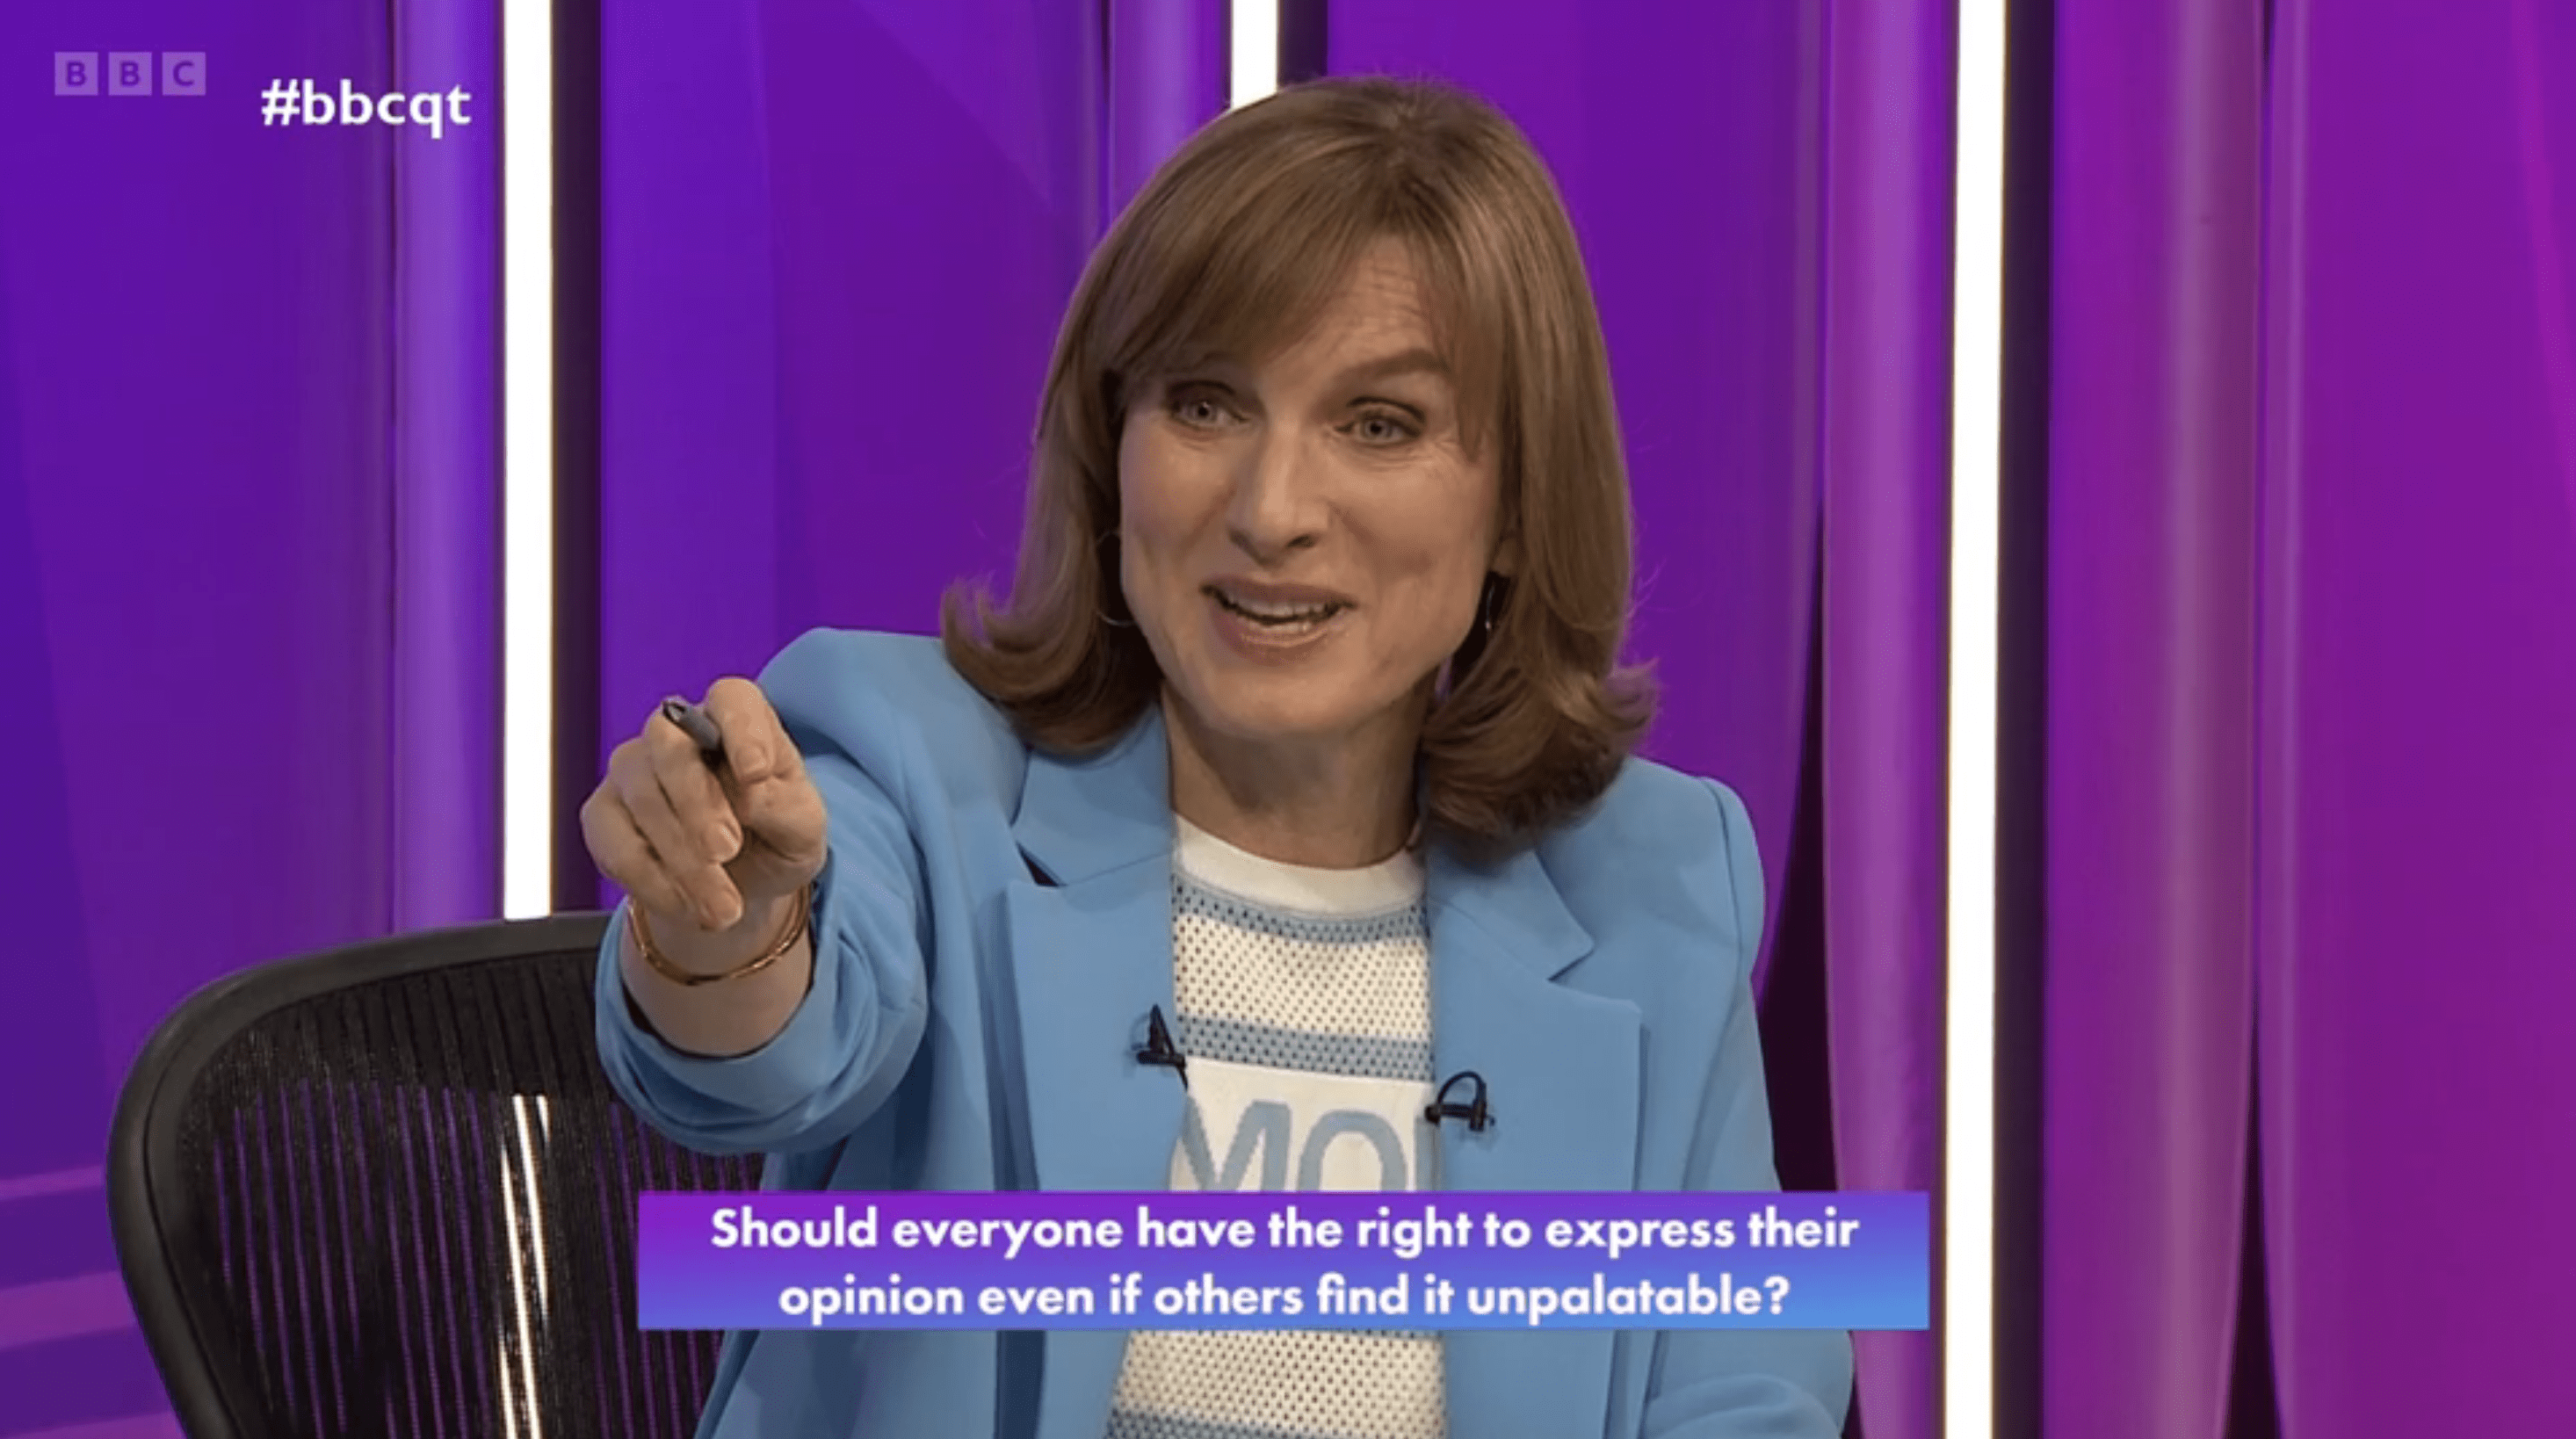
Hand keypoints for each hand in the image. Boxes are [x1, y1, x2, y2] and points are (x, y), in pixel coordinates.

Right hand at [581, 677, 827, 934]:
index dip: (741, 729)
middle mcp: (677, 733)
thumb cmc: (776, 838)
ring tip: (723, 907)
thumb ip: (787, 806)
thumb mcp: (804, 829)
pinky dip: (653, 881)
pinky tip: (686, 905)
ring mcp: (633, 770)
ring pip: (643, 799)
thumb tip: (750, 793)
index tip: (756, 771)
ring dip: (683, 860)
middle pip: (670, 744)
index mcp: (738, 720)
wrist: (738, 889)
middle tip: (727, 851)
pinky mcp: (603, 814)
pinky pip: (615, 843)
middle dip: (698, 802)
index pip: (732, 700)